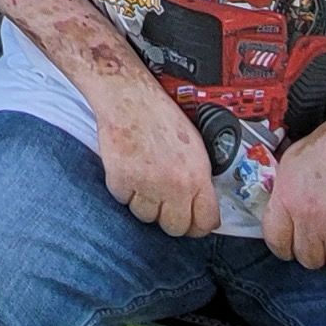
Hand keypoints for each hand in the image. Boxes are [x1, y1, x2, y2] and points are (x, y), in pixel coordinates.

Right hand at [91, 73, 221, 235]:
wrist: (129, 98)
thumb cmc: (160, 116)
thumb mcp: (195, 146)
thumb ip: (199, 178)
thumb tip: (202, 203)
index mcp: (196, 176)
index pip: (205, 222)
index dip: (200, 226)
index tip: (194, 223)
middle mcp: (173, 185)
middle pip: (175, 228)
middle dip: (171, 218)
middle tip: (166, 203)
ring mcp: (145, 186)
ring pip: (147, 217)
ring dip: (146, 204)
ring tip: (145, 181)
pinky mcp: (120, 182)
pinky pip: (124, 202)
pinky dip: (125, 191)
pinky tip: (129, 172)